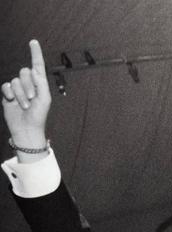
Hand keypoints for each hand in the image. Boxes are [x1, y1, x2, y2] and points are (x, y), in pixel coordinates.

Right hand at [1, 40, 50, 154]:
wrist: (27, 128)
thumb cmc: (39, 116)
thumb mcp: (44, 99)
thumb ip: (40, 83)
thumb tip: (33, 70)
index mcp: (39, 84)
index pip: (37, 66)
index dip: (35, 53)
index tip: (33, 42)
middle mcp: (28, 84)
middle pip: (24, 72)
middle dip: (28, 86)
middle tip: (32, 100)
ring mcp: (17, 89)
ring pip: (15, 81)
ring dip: (21, 94)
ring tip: (25, 106)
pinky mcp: (8, 94)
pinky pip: (6, 86)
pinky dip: (11, 94)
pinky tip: (13, 102)